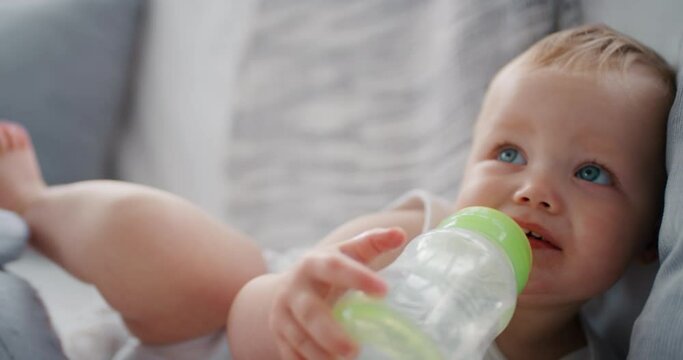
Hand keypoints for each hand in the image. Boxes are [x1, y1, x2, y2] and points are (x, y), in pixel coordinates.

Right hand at [269, 227, 406, 358]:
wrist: (288, 287)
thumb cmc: (330, 269)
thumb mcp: (348, 253)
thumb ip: (372, 243)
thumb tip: (400, 234)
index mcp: (314, 263)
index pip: (335, 268)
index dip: (358, 277)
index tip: (384, 291)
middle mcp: (294, 288)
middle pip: (310, 312)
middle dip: (330, 333)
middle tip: (355, 350)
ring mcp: (282, 314)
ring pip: (298, 338)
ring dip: (320, 355)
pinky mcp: (279, 336)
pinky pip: (290, 355)